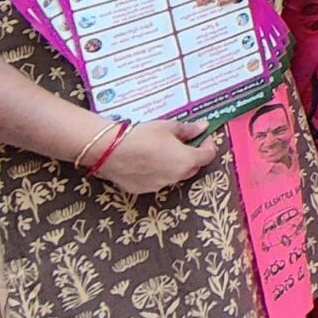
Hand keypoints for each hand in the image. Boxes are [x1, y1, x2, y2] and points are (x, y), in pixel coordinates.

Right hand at [94, 119, 219, 193]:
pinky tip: (146, 161)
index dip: (209, 146)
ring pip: (174, 176)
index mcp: (186, 161)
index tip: (203, 138)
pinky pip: (157, 181)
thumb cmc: (142, 135)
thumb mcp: (167, 127)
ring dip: (174, 165)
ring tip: (162, 150)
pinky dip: (157, 172)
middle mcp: (176, 177)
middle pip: (192, 168)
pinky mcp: (142, 190)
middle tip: (184, 143)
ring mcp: (159, 186)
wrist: (109, 150)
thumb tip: (203, 127)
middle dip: (192, 156)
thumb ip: (187, 129)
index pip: (207, 156)